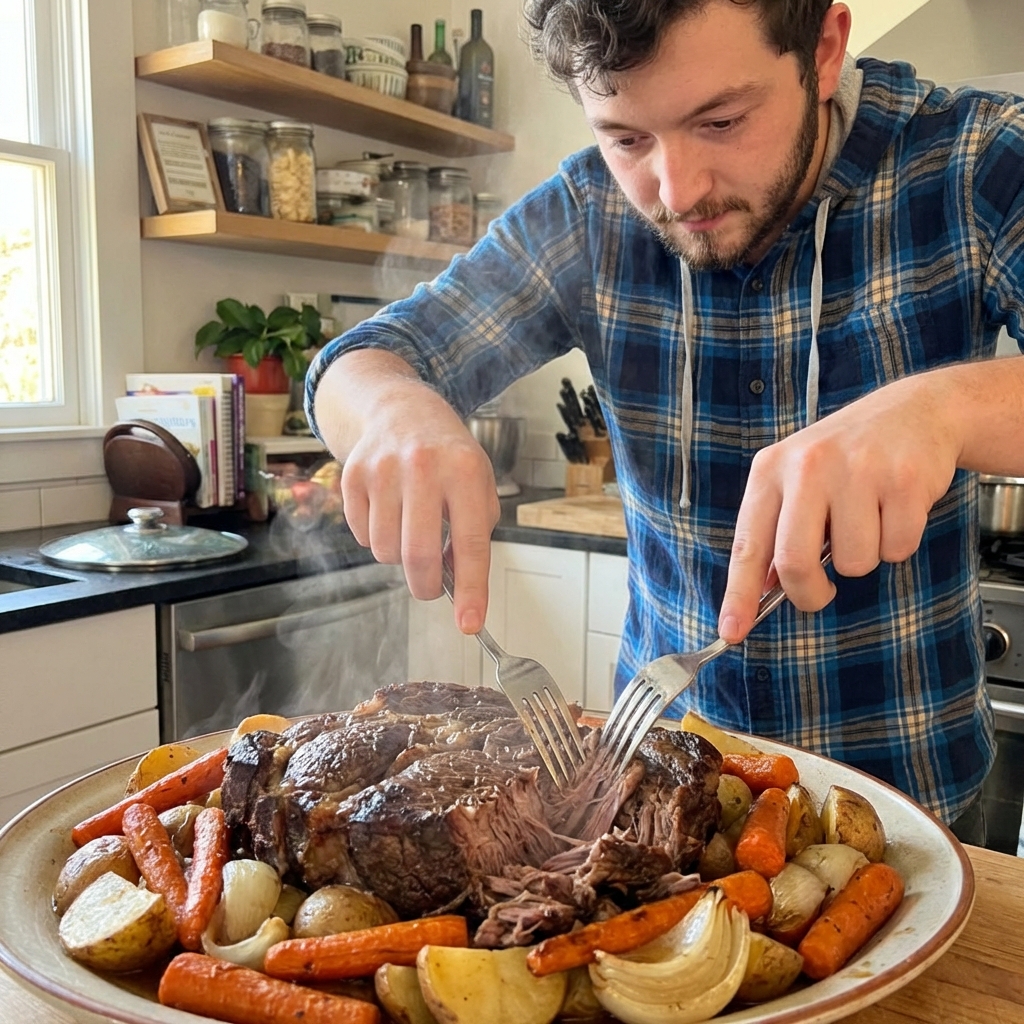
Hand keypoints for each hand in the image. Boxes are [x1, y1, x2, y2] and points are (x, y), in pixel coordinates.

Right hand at [321, 356, 499, 634]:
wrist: (401, 411)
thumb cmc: (447, 456)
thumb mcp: (477, 485)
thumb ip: (472, 533)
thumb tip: (455, 583)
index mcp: (465, 471)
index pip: (471, 543)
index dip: (471, 590)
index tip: (469, 624)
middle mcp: (423, 467)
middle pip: (418, 555)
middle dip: (425, 586)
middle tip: (430, 588)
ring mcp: (382, 470)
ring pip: (385, 551)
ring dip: (399, 558)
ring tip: (410, 530)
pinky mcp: (352, 476)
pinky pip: (362, 536)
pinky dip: (376, 538)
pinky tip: (389, 511)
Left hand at [718, 373, 960, 643]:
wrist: (914, 410)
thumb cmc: (847, 455)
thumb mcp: (796, 479)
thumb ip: (776, 529)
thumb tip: (761, 588)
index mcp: (771, 470)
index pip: (748, 545)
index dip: (739, 595)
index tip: (732, 631)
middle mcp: (808, 467)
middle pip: (794, 564)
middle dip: (809, 593)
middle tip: (820, 592)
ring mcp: (857, 471)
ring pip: (853, 563)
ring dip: (864, 557)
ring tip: (867, 518)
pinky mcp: (903, 481)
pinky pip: (896, 549)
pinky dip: (898, 542)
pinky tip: (894, 508)